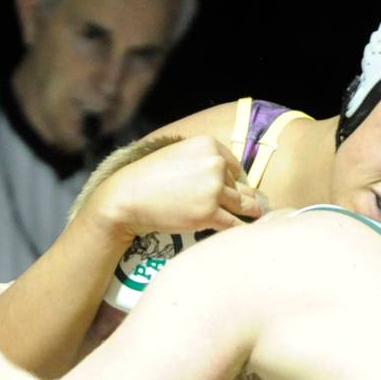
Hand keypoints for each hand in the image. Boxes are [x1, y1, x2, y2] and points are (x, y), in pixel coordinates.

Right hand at [93, 135, 265, 237]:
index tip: (226, 194)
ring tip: (252, 221)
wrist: (128, 197)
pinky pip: (235, 224)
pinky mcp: (209, 213)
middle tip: (247, 211)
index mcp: (209, 144)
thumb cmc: (151, 179)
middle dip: (241, 200)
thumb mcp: (180, 155)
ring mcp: (213, 189)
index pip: (235, 167)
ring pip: (243, 205)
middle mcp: (215, 164)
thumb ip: (206, 162)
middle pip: (241, 187)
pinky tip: (242, 235)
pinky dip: (240, 230)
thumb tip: (235, 183)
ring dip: (248, 215)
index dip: (232, 183)